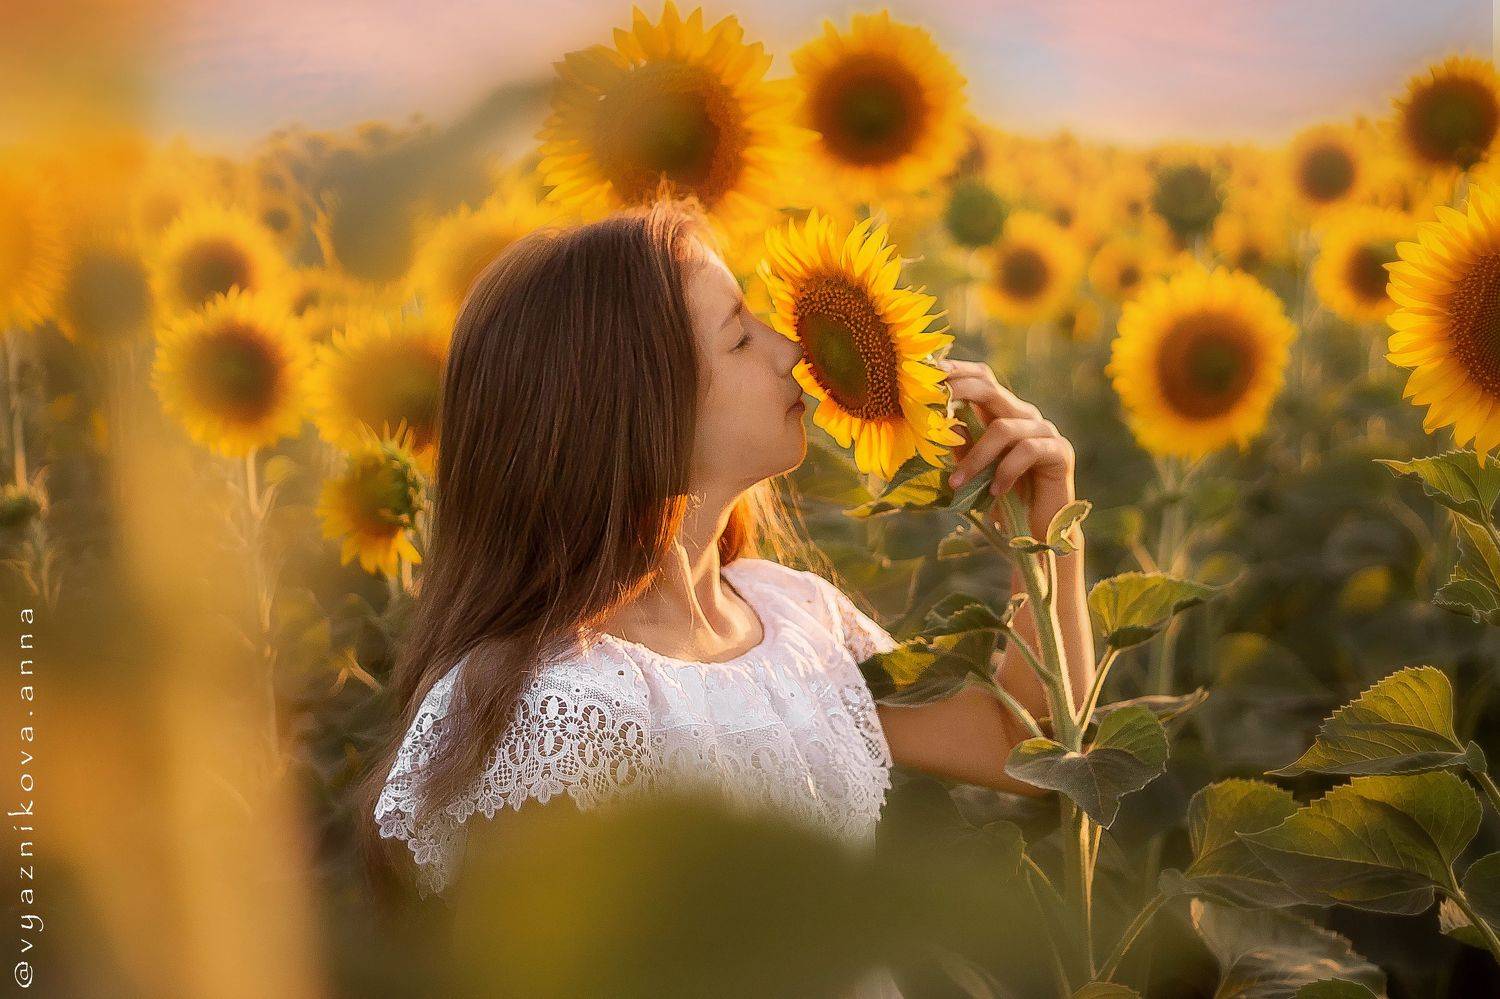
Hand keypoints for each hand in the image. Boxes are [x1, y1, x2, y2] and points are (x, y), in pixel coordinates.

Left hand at [938, 357, 1077, 539]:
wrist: (1036, 529)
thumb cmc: (1001, 496)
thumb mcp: (973, 467)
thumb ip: (960, 443)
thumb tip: (939, 421)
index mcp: (1003, 413)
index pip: (982, 380)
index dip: (957, 371)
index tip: (930, 372)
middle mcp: (1024, 415)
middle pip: (991, 389)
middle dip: (959, 392)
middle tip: (934, 408)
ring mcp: (1044, 431)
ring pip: (1003, 428)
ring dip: (975, 458)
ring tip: (957, 483)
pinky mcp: (1059, 451)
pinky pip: (1026, 451)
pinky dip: (1004, 472)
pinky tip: (994, 492)